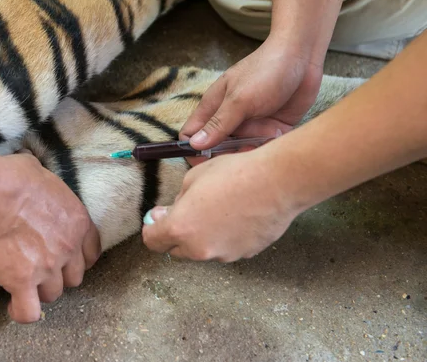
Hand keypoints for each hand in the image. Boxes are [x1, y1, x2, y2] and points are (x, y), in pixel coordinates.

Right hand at [0, 151, 100, 322]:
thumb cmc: (14, 178)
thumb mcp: (41, 173)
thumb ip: (47, 188)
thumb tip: (33, 176)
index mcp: (78, 221)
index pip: (92, 252)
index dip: (79, 258)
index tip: (67, 259)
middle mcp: (68, 247)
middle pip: (74, 277)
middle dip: (59, 275)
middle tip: (40, 267)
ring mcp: (47, 267)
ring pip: (53, 294)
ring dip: (39, 290)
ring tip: (24, 282)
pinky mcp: (22, 282)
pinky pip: (28, 311)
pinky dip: (21, 312)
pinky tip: (13, 306)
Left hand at [142, 147, 300, 261]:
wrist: (276, 182)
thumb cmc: (233, 174)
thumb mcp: (193, 178)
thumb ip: (177, 201)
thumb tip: (169, 213)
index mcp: (181, 228)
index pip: (152, 241)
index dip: (152, 228)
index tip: (159, 217)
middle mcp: (200, 249)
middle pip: (176, 250)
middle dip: (177, 234)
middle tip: (188, 210)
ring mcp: (224, 255)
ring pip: (203, 250)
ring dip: (203, 236)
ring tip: (219, 209)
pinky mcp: (246, 254)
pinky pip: (226, 248)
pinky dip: (225, 237)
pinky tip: (237, 216)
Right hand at [181, 37, 323, 152]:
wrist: (302, 58)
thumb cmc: (265, 71)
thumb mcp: (239, 99)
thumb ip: (218, 124)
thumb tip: (193, 145)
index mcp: (213, 107)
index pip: (192, 135)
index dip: (194, 151)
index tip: (208, 160)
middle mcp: (230, 118)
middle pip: (219, 148)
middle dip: (232, 151)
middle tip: (247, 145)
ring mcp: (251, 124)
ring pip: (244, 148)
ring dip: (256, 143)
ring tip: (270, 129)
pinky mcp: (271, 128)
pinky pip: (265, 146)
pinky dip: (271, 142)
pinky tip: (279, 129)